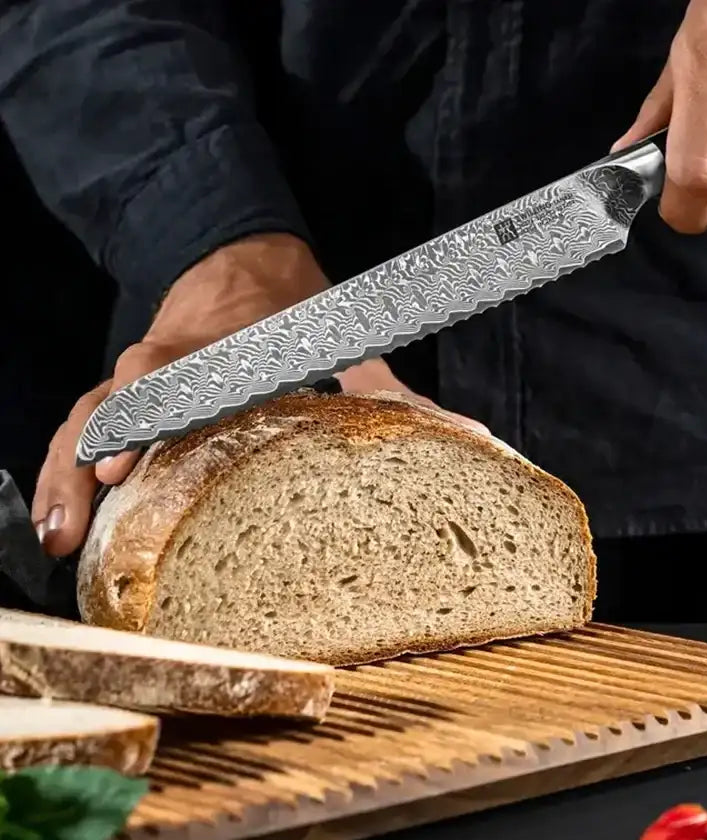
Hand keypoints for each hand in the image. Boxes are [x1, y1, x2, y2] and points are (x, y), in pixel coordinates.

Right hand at [32, 233, 487, 556]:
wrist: (242, 258)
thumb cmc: (297, 311)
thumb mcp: (348, 345)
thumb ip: (393, 393)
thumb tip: (471, 435)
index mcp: (228, 345)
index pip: (186, 375)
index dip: (157, 413)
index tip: (133, 462)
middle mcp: (173, 358)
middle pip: (122, 395)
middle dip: (106, 446)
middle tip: (98, 496)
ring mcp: (140, 376)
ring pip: (87, 416)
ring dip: (69, 473)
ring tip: (60, 538)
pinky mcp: (124, 394)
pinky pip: (80, 427)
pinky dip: (65, 471)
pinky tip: (61, 526)